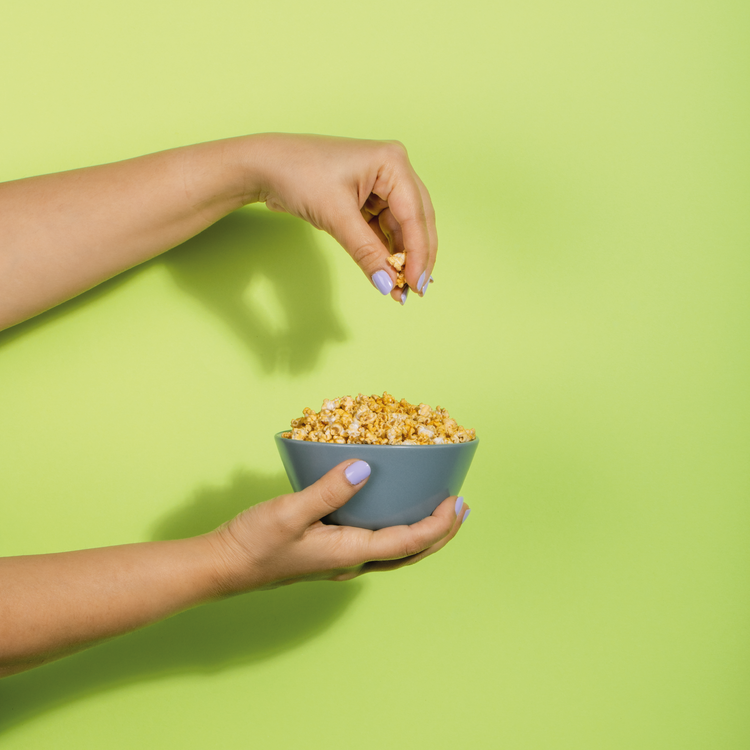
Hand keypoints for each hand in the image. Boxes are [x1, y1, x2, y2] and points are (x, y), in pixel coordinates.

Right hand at [208, 460, 468, 592]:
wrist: (224, 566)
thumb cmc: (254, 542)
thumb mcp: (290, 511)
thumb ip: (329, 490)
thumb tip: (365, 468)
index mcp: (349, 553)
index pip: (408, 543)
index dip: (438, 524)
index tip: (456, 501)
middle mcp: (351, 562)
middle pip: (410, 554)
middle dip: (440, 533)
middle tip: (462, 508)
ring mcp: (340, 560)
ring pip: (395, 553)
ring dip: (423, 534)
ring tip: (440, 513)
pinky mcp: (329, 552)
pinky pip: (376, 545)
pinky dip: (397, 531)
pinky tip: (392, 512)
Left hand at [246, 134, 436, 302]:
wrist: (266, 167)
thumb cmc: (299, 175)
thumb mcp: (336, 217)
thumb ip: (366, 252)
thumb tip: (388, 284)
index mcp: (392, 162)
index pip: (414, 215)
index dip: (419, 253)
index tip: (416, 284)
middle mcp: (393, 171)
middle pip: (416, 221)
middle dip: (415, 257)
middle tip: (414, 290)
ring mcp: (382, 185)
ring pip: (402, 229)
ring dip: (401, 257)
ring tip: (398, 288)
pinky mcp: (369, 199)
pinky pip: (385, 230)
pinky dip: (386, 251)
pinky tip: (387, 273)